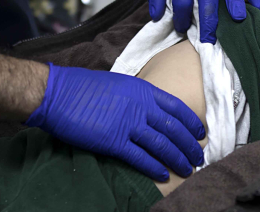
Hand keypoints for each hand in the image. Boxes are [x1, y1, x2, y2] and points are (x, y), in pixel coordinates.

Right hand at [25, 64, 205, 180]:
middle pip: (173, 128)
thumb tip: (148, 110)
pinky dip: (154, 167)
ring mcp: (128, 124)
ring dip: (177, 159)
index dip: (191, 122)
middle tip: (198, 157)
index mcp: (143, 90)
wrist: (59, 93)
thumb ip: (137, 96)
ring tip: (187, 169)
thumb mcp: (120, 84)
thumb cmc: (84, 87)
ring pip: (162, 144)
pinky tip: (163, 174)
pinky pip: (140, 157)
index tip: (200, 133)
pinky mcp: (114, 141)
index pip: (176, 107)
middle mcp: (141, 106)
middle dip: (189, 145)